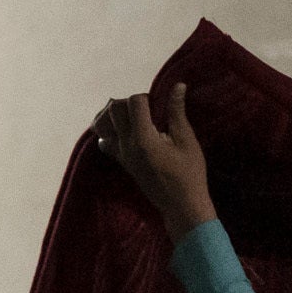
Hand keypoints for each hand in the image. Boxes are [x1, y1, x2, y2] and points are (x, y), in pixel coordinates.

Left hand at [89, 88, 215, 234]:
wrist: (181, 207)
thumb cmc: (189, 174)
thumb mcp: (186, 140)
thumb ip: (177, 112)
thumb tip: (178, 85)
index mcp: (144, 138)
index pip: (134, 102)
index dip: (147, 98)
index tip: (159, 106)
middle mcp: (127, 145)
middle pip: (113, 109)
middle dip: (128, 102)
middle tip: (146, 110)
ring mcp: (121, 155)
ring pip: (101, 125)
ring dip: (113, 115)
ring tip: (132, 117)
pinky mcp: (122, 163)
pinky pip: (104, 142)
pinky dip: (109, 132)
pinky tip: (126, 132)